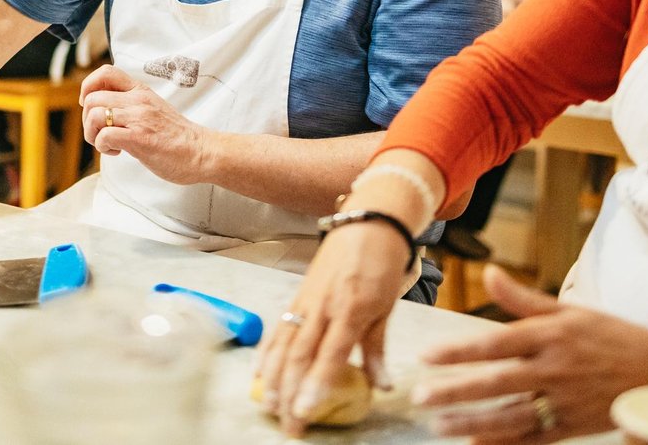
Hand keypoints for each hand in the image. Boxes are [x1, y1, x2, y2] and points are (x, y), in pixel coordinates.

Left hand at [79, 64, 212, 185]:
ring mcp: (139, 118)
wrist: (202, 152)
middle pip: (92, 97)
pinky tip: (117, 152)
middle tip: (100, 134)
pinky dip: (103, 146)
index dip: (89, 87)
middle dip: (86, 120)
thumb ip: (132, 105)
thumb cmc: (177, 137)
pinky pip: (104, 135)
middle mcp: (138, 100)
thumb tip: (106, 110)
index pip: (106, 72)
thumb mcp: (153, 109)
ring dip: (92, 134)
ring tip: (108, 144)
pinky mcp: (139, 138)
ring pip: (94, 115)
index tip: (91, 106)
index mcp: (141, 91)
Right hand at [256, 220, 412, 436]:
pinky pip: (279, 327)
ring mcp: (307, 300)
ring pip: (283, 343)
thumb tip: (380, 386)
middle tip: (288, 424)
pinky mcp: (297, 295)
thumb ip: (377, 348)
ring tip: (269, 406)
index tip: (305, 412)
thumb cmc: (382, 264)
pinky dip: (267, 351)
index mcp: (351, 309)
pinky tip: (259, 373)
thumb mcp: (388, 306)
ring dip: (274, 378)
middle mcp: (323, 306)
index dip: (315, 385)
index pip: (329, 355)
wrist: (367, 222)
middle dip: (291, 392)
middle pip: (300, 355)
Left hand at [411, 265, 647, 442]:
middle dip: (457, 391)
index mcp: (550, 336)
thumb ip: (522, 298)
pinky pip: (534, 438)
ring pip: (511, 416)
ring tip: (440, 426)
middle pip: (498, 383)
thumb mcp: (568, 309)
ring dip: (473, 423)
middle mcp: (554, 370)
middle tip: (422, 397)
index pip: (496, 344)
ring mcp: (564, 401)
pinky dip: (505, 443)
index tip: (428, 355)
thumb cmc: (610, 334)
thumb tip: (488, 272)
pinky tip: (476, 443)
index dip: (460, 351)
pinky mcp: (573, 426)